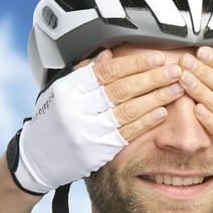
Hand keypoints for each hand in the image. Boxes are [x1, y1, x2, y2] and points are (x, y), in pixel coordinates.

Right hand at [9, 49, 183, 193]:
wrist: (36, 157)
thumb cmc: (51, 121)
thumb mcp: (61, 91)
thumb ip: (85, 73)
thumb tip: (109, 55)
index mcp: (69, 89)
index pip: (107, 71)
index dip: (135, 63)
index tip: (156, 57)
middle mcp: (77, 109)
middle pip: (122, 89)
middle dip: (152, 78)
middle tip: (175, 70)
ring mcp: (88, 131)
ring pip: (128, 110)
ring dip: (156, 97)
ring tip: (176, 88)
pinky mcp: (98, 151)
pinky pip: (127, 133)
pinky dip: (146, 121)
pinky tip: (162, 111)